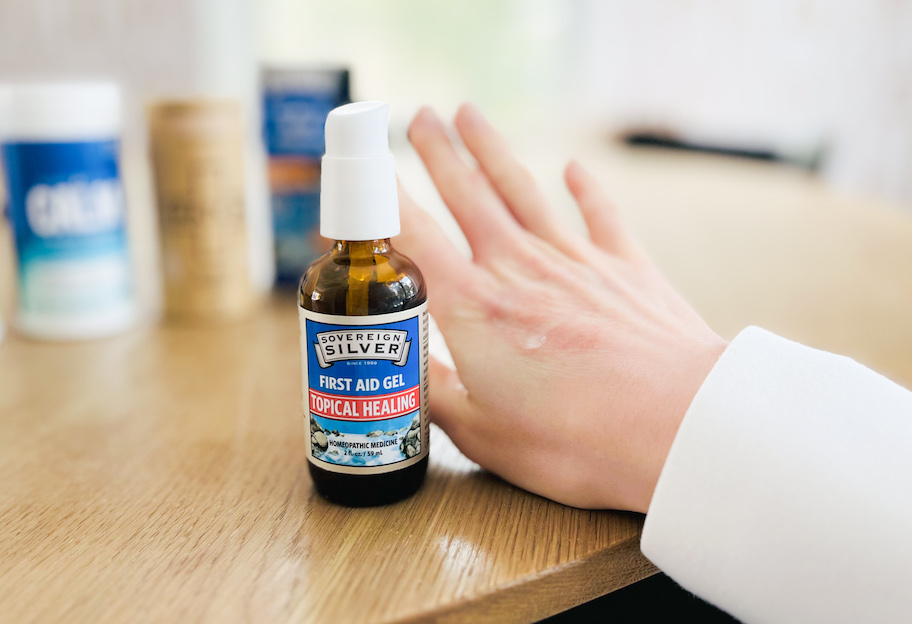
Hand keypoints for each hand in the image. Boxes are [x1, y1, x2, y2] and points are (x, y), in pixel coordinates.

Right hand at [396, 104, 726, 512]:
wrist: (677, 427)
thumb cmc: (578, 440)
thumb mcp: (485, 435)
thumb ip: (437, 398)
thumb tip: (401, 378)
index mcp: (475, 310)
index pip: (414, 238)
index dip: (383, 202)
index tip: (364, 175)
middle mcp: (519, 269)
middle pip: (467, 195)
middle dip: (438, 151)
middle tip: (417, 116)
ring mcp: (574, 260)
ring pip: (522, 189)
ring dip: (492, 149)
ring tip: (469, 114)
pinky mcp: (625, 267)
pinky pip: (599, 214)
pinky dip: (585, 188)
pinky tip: (574, 168)